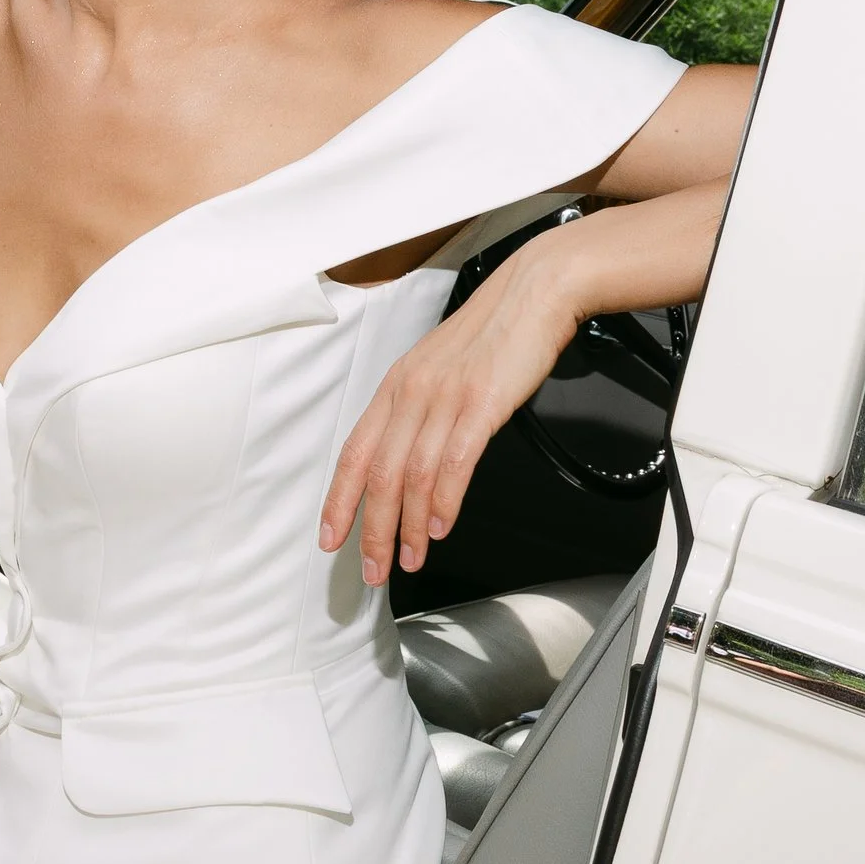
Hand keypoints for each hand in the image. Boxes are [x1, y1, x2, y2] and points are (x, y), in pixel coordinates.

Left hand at [320, 234, 584, 588]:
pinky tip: (441, 527)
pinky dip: (444, 501)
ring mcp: (444, 398)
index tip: (331, 538)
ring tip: (410, 559)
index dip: (338, 501)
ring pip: (412, 476)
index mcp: (396, 386)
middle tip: (373, 569)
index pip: (354, 453)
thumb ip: (419, 410)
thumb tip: (409, 458)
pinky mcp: (480, 403)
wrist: (533, 293)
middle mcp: (411, 392)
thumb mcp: (438, 368)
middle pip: (378, 474)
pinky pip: (453, 462)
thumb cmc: (491, 333)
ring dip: (409, 526)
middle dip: (371, 529)